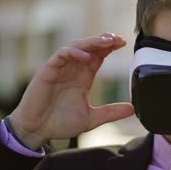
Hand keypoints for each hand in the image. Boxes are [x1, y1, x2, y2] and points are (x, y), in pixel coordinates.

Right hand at [9, 33, 134, 149]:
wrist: (37, 131)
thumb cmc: (60, 123)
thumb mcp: (91, 118)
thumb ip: (111, 112)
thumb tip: (133, 109)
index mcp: (83, 77)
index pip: (98, 56)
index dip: (110, 47)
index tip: (124, 43)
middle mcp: (73, 69)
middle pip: (90, 47)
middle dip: (104, 40)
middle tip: (118, 38)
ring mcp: (60, 69)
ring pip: (76, 47)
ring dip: (91, 42)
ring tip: (106, 41)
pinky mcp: (48, 71)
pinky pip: (61, 55)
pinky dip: (73, 52)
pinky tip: (86, 56)